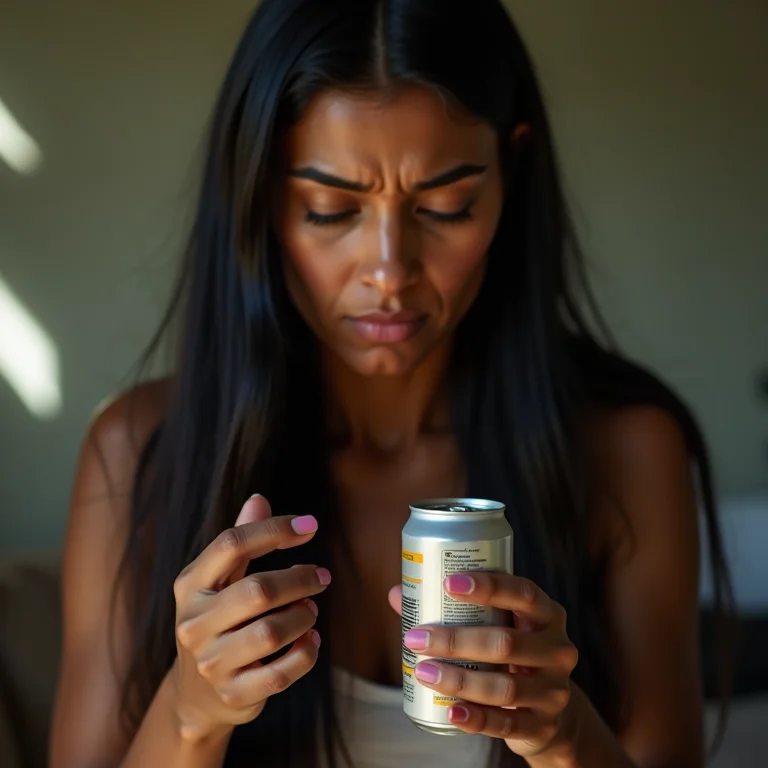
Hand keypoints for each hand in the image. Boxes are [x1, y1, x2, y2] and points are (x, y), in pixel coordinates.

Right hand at [171, 495, 330, 740]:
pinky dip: (306, 653)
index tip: (310, 526)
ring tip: (311, 609)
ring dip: (303, 615)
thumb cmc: (218, 622)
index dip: (274, 529)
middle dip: (299, 579)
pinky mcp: (234, 694)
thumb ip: (239, 542)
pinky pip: (281, 673)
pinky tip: (311, 640)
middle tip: (321, 576)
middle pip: (258, 590)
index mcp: (190, 585)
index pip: (231, 544)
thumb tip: (258, 499)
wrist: (196, 695)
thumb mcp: (220, 581)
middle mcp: (194, 623)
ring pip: (271, 632)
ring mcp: (212, 662)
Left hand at [392, 574, 577, 758]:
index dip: (489, 587)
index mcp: (547, 615)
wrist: (546, 709)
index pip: (523, 593)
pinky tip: (450, 712)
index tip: (448, 583)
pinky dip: (476, 719)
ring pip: (504, 687)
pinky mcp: (543, 725)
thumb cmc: (511, 652)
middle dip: (456, 640)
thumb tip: (398, 593)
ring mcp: (554, 690)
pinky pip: (506, 724)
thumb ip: (452, 609)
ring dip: (459, 680)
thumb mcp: (496, 625)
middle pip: (506, 643)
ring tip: (422, 671)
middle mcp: (558, 650)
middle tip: (417, 638)